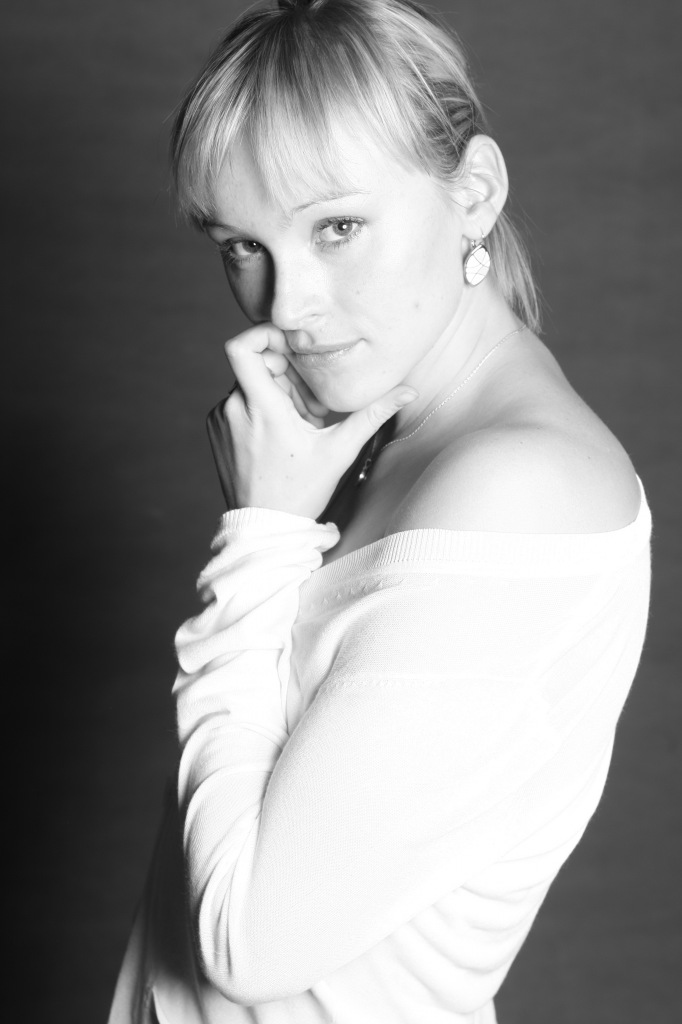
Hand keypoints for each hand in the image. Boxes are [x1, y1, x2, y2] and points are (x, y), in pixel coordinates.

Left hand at [206, 324, 417, 519]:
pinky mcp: (217, 431)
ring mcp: (221, 420)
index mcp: (261, 408)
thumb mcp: (339, 451)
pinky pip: (240, 404)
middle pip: (257, 365)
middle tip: (311, 406)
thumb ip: (372, 415)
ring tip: (301, 426)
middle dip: (287, 375)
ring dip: (277, 395)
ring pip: (250, 385)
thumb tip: (408, 391)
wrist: (266, 528)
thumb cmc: (301, 492)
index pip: (242, 347)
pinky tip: (282, 436)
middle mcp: (234, 409)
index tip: (291, 346)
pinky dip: (262, 409)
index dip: (264, 334)